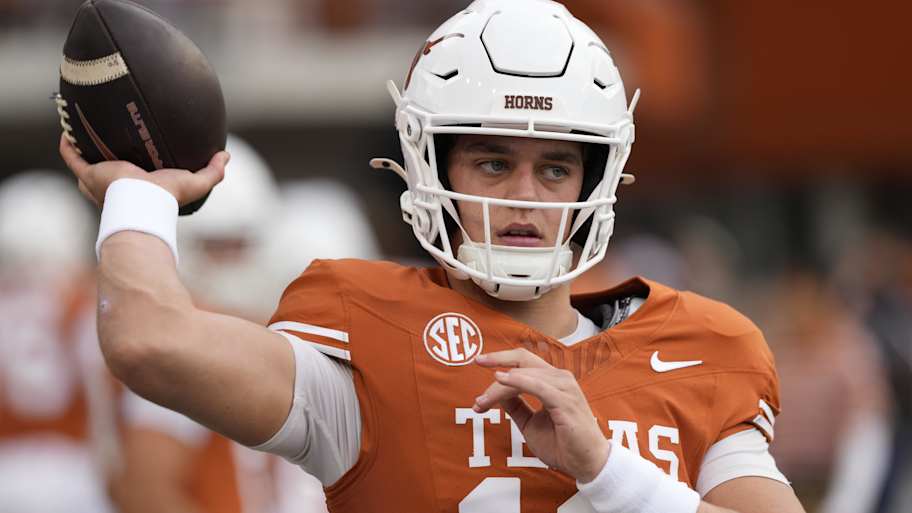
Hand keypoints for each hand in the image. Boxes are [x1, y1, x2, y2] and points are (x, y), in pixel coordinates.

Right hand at [59, 132, 228, 208]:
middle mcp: (117, 185)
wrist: (143, 201)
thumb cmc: (167, 196)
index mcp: (140, 186)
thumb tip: (226, 156)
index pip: (136, 174)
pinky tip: (67, 130)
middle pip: (108, 169)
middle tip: (108, 135)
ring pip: (87, 164)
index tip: (138, 144)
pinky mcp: (89, 173)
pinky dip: (68, 145)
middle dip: (105, 155)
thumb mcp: (195, 183)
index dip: (135, 162)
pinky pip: (72, 157)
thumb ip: (213, 172)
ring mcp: (100, 179)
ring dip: (83, 149)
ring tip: (84, 131)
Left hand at [473, 348, 610, 482]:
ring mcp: (564, 388)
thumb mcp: (529, 423)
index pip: (522, 363)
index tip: (478, 368)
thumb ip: (515, 405)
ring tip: (482, 401)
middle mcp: (559, 379)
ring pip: (524, 375)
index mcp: (551, 381)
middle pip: (523, 359)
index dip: (499, 363)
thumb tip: (496, 391)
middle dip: (498, 358)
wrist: (586, 464)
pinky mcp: (565, 401)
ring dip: (499, 387)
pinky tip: (500, 380)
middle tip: (476, 362)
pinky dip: (517, 381)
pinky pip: (537, 386)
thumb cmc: (562, 444)